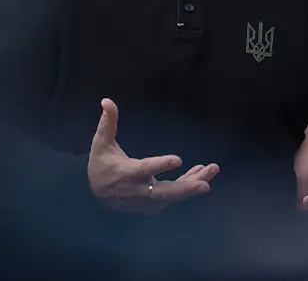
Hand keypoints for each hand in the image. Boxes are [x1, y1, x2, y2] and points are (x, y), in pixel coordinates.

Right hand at [87, 98, 218, 214]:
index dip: (160, 165)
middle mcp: (139, 189)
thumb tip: (107, 101)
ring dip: (194, 183)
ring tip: (213, 169)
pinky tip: (202, 172)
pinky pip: (174, 195)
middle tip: (205, 185)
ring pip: (174, 194)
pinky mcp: (153, 205)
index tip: (178, 160)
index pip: (145, 169)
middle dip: (186, 188)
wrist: (94, 195)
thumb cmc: (100, 164)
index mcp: (126, 173)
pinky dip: (188, 184)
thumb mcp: (100, 143)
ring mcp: (147, 200)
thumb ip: (107, 122)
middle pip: (164, 192)